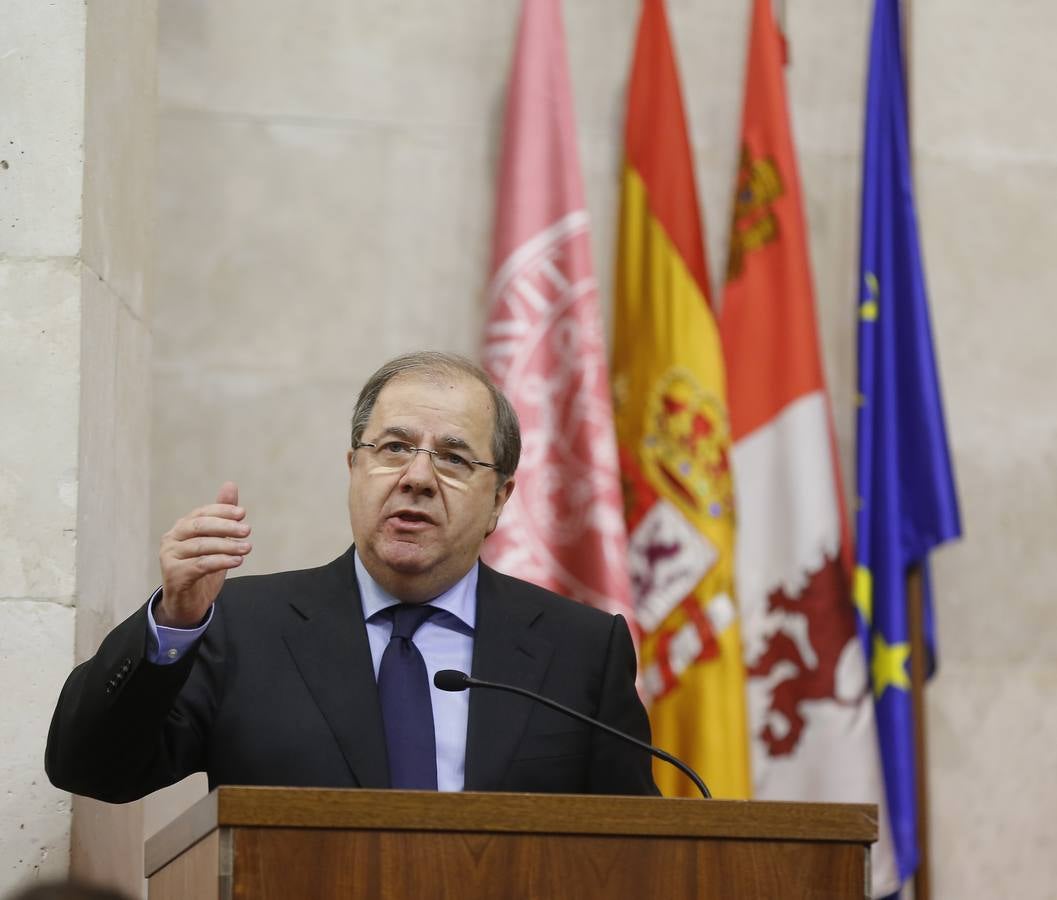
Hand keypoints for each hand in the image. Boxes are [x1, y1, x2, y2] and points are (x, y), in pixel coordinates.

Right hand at [156, 482, 251, 627]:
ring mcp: (170, 557)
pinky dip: (221, 561)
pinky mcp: (174, 575)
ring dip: (227, 546)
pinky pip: (200, 564)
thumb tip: (230, 485)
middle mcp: (171, 539)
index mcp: (181, 528)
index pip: (202, 513)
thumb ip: (222, 516)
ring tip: (247, 548)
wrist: (187, 604)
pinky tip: (237, 561)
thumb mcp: (216, 541)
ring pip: (201, 546)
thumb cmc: (202, 569)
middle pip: (199, 527)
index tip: (242, 513)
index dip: (222, 510)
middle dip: (225, 527)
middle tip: (247, 530)